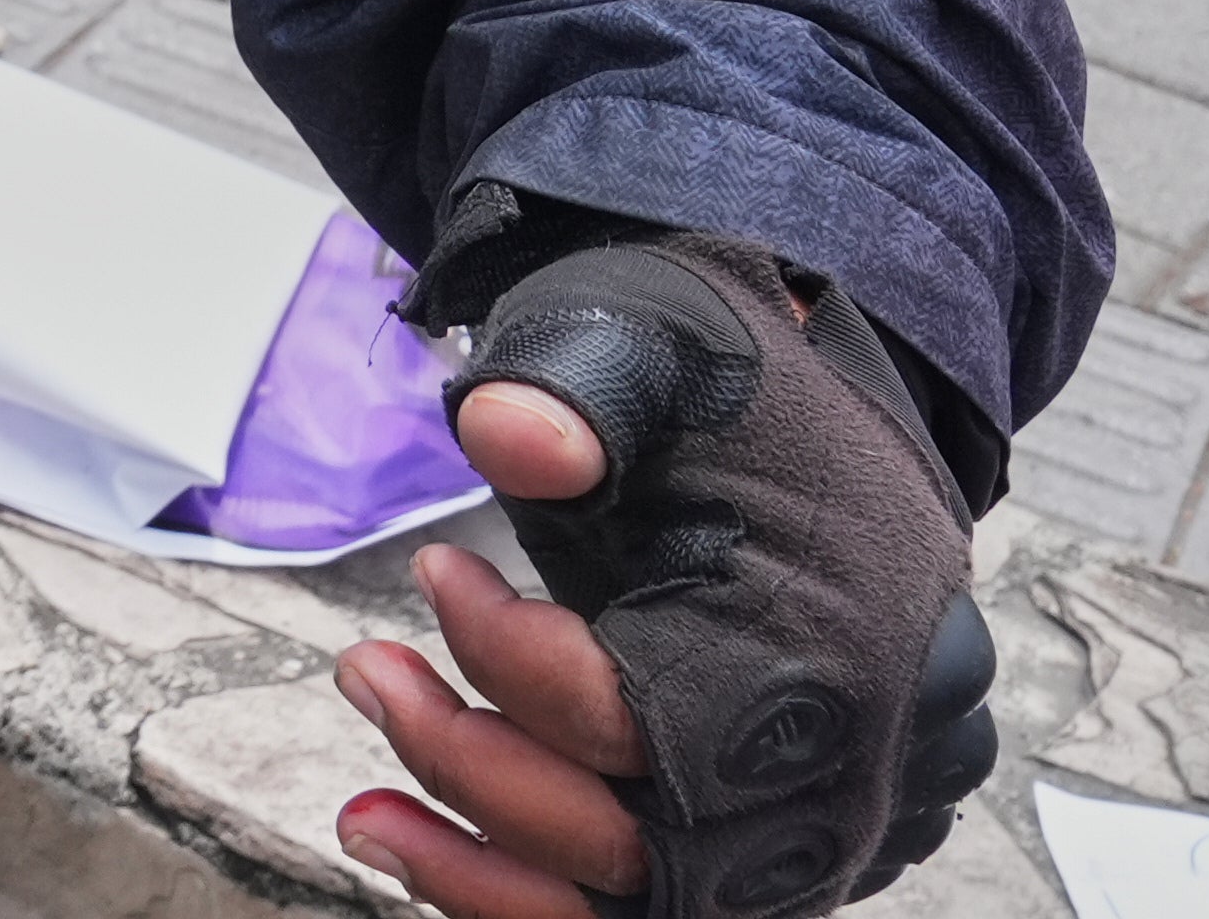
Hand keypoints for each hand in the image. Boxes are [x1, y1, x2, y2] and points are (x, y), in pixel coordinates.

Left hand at [341, 233, 999, 918]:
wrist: (794, 410)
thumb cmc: (719, 383)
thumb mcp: (645, 345)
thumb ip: (576, 390)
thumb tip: (509, 433)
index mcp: (831, 642)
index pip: (649, 721)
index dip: (511, 660)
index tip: (438, 574)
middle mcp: (845, 765)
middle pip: (643, 847)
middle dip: (477, 772)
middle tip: (364, 672)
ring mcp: (816, 824)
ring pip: (644, 908)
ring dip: (488, 874)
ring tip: (364, 813)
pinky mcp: (767, 843)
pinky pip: (650, 910)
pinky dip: (536, 895)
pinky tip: (431, 852)